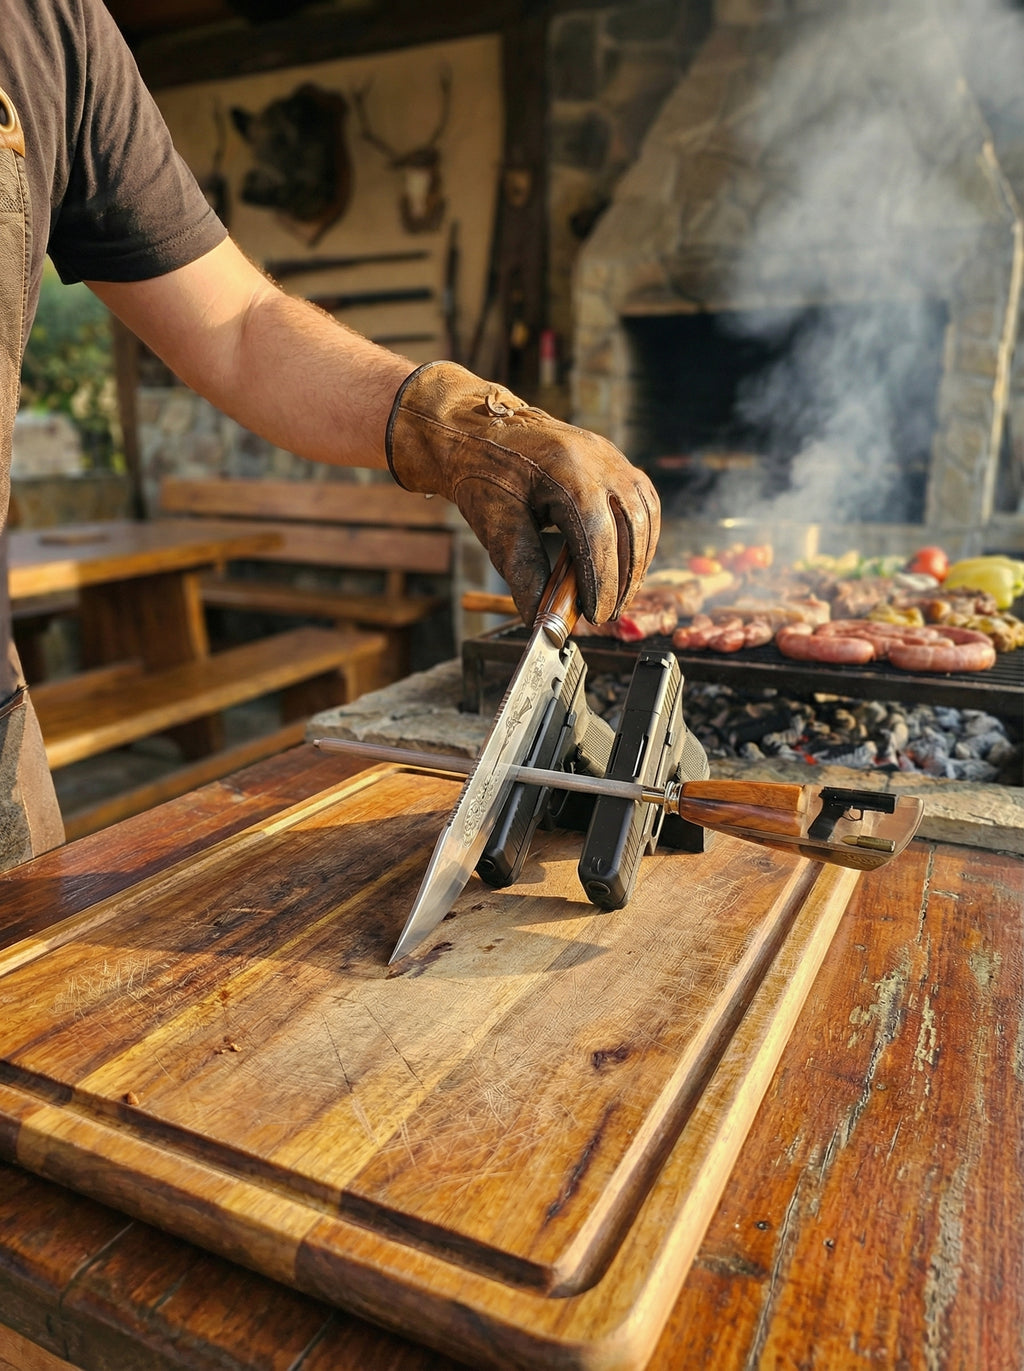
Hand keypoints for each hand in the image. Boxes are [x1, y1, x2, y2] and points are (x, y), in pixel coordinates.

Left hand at [385, 361, 659, 624]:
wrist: (480, 429)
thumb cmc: (483, 471)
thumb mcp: (495, 524)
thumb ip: (523, 572)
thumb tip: (541, 620)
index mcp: (567, 471)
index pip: (598, 536)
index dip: (602, 582)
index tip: (595, 616)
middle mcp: (599, 460)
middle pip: (630, 530)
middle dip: (622, 580)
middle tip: (606, 614)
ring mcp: (612, 458)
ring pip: (644, 517)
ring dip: (636, 563)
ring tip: (616, 596)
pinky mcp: (615, 462)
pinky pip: (643, 503)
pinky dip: (640, 539)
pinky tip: (626, 564)